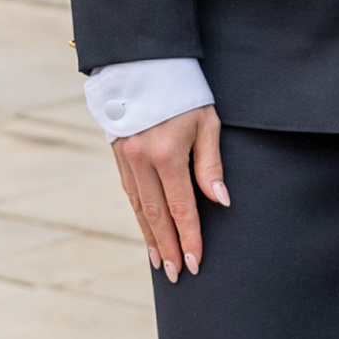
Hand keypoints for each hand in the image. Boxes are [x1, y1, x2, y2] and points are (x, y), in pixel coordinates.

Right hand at [113, 107, 228, 280]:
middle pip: (156, 215)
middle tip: (178, 275)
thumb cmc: (184, 91)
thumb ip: (211, 164)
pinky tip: (147, 232)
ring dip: (151, 237)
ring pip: (139, 207)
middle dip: (169, 247)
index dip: (189, 238)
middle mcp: (141, 160)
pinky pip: (129, 193)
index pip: (181, 207)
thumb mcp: (207, 122)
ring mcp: (126, 158)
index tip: (196, 262)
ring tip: (161, 262)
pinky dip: (139, 216)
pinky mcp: (118, 154)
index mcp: (166, 154)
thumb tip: (220, 201)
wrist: (144, 63)